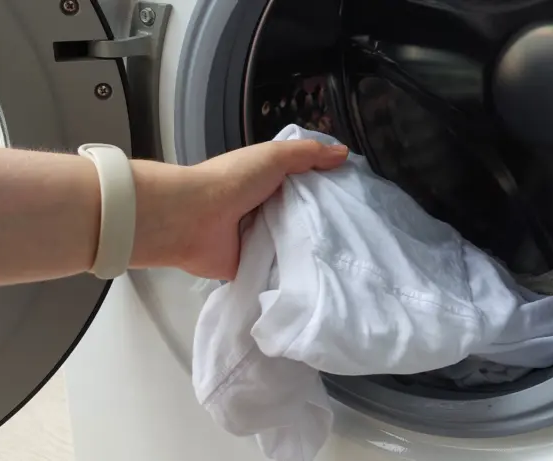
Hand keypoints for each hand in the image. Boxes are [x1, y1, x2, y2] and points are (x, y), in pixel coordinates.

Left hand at [131, 140, 348, 279]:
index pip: (305, 184)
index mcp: (265, 180)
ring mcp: (257, 238)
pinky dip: (294, 270)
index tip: (357, 195)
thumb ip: (308, 154)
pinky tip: (322, 274)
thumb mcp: (273, 155)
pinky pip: (280, 268)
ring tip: (348, 253)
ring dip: (311, 246)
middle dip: (325, 220)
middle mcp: (263, 208)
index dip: (328, 187)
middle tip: (359, 228)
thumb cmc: (231, 181)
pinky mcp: (253, 265)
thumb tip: (343, 154)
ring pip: (294, 242)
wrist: (192, 219)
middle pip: (302, 214)